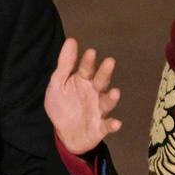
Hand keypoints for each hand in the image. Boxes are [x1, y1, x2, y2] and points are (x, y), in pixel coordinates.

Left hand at [44, 38, 121, 154]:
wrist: (63, 134)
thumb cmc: (63, 105)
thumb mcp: (58, 83)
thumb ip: (65, 64)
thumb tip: (71, 40)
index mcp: (83, 81)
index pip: (87, 69)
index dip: (88, 61)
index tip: (90, 52)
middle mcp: (94, 93)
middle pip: (101, 82)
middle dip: (105, 73)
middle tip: (109, 62)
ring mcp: (98, 110)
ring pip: (106, 102)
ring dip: (111, 98)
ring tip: (115, 92)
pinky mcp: (99, 128)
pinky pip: (107, 126)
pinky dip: (112, 125)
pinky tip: (116, 123)